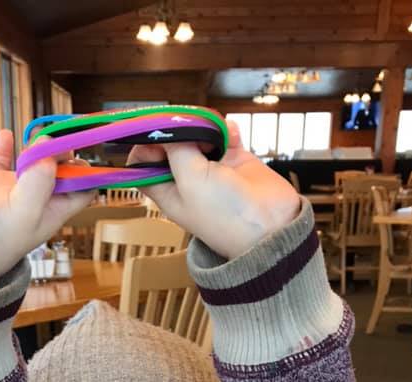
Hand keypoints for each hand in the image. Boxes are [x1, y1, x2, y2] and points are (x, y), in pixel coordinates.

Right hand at [0, 130, 94, 293]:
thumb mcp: (22, 214)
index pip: (82, 188)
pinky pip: (1, 158)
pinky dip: (5, 144)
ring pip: (35, 159)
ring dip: (39, 145)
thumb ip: (38, 182)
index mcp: (52, 210)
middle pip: (61, 169)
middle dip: (63, 151)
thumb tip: (49, 146)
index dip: (88, 170)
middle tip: (56, 137)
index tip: (85, 149)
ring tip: (37, 137)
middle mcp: (37, 199)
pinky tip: (6, 134)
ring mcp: (13, 188)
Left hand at [127, 121, 300, 260]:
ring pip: (197, 135)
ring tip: (214, 132)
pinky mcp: (234, 160)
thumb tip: (174, 126)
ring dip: (203, 126)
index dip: (144, 145)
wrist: (269, 225)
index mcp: (167, 190)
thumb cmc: (223, 213)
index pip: (142, 164)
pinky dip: (226, 130)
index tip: (157, 134)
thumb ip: (178, 150)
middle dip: (177, 130)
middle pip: (170, 144)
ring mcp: (210, 168)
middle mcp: (185, 178)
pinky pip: (224, 135)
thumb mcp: (190, 180)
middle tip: (191, 129)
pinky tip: (232, 134)